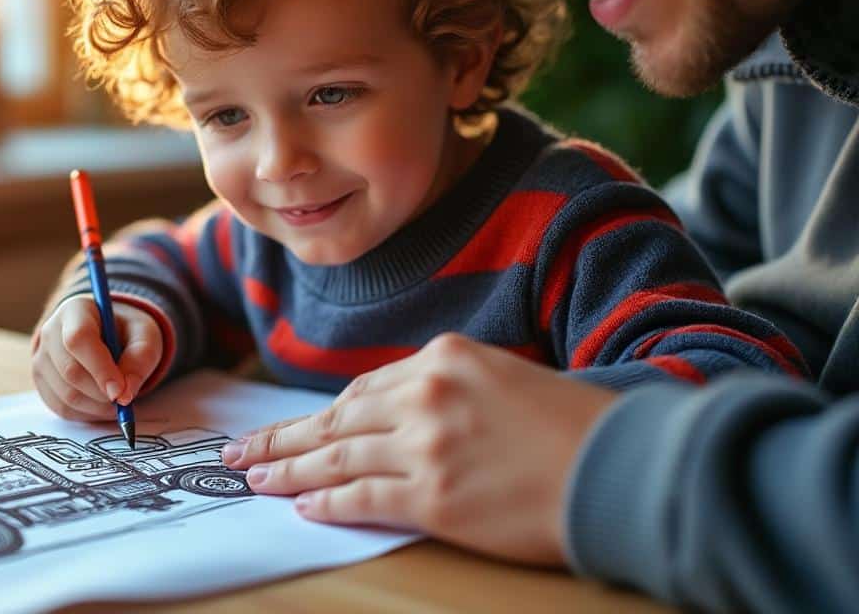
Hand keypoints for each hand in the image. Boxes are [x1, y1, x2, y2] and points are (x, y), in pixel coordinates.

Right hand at [31, 296, 163, 420]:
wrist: (107, 335)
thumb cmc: (127, 332)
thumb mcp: (144, 336)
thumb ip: (141, 359)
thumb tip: (125, 394)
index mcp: (75, 310)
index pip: (78, 339)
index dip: (99, 368)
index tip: (120, 391)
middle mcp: (50, 332)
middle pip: (70, 371)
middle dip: (101, 392)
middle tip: (124, 398)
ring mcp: (41, 359)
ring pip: (66, 395)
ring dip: (98, 406)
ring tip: (117, 398)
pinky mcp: (42, 383)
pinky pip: (62, 408)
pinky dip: (87, 414)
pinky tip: (103, 403)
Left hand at [221, 333, 616, 564]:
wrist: (622, 467)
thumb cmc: (574, 427)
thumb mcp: (505, 380)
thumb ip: (447, 390)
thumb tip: (396, 419)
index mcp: (445, 358)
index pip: (365, 389)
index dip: (323, 414)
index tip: (294, 426)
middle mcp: (428, 394)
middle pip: (338, 419)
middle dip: (284, 438)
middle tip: (243, 453)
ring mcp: (427, 445)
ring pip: (338, 456)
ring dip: (290, 470)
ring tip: (256, 479)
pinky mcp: (435, 495)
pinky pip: (363, 497)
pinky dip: (328, 502)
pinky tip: (303, 507)